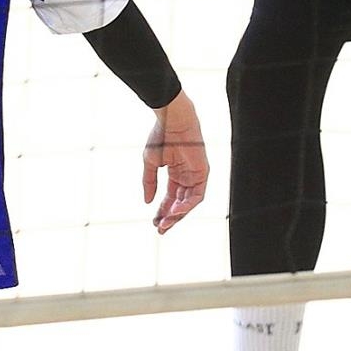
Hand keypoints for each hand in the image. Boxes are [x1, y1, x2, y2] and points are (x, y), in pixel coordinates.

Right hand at [142, 91, 208, 232]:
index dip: (162, 211)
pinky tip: (175, 212)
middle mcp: (187, 176)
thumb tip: (147, 202)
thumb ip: (149, 182)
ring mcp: (196, 175)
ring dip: (177, 215)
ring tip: (165, 223)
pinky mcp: (203, 173)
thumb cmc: (161, 137)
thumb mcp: (151, 163)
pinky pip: (197, 195)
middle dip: (170, 217)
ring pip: (189, 202)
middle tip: (160, 229)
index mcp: (175, 173)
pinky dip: (187, 205)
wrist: (172, 121)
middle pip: (180, 203)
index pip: (170, 198)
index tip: (154, 222)